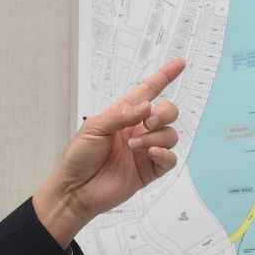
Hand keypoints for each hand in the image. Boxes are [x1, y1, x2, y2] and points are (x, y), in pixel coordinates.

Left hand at [33, 58, 185, 247]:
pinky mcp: (150, 170)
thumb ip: (120, 115)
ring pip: (171, 134)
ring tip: (135, 147)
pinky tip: (151, 153)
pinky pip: (170, 158)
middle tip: (148, 122)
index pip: (148, 91)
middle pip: (168, 112)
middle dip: (164, 113)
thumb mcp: (93, 128)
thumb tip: (145, 107)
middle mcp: (138, 130)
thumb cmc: (79, 158)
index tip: (179, 64)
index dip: (164, 77)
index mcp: (124, 115)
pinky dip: (165, 153)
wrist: (75, 190)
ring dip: (156, 136)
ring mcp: (146, 150)